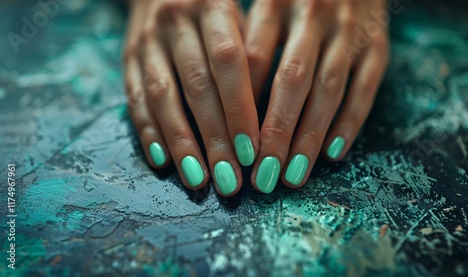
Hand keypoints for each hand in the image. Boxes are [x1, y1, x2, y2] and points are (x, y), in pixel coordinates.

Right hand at [123, 0, 258, 195]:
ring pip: (163, 98)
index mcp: (212, 6)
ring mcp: (147, 40)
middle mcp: (176, 22)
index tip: (253, 151)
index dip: (240, 109)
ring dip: (181, 143)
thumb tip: (268, 121)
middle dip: (214, 137)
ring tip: (198, 180)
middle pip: (197, 87)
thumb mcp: (238, 17)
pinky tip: (162, 162)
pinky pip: (135, 98)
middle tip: (230, 179)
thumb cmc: (213, 11)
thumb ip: (251, 57)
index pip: (229, 62)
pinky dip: (148, 132)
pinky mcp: (127, 58)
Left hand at [246, 0, 389, 192]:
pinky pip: (365, 88)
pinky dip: (350, 122)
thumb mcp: (266, 3)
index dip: (243, 107)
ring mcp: (348, 30)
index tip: (234, 148)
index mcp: (275, 2)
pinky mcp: (377, 43)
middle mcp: (312, 15)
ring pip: (328, 89)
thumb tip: (229, 103)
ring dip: (310, 135)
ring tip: (294, 174)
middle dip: (277, 131)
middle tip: (264, 175)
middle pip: (292, 80)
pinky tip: (333, 153)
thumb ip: (248, 42)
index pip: (254, 60)